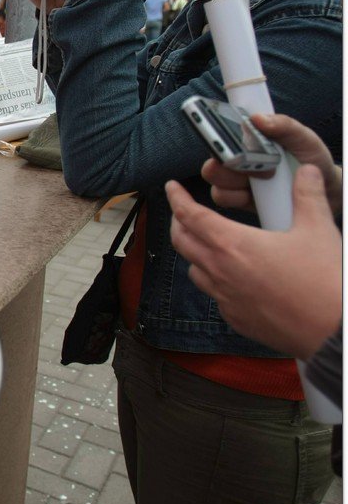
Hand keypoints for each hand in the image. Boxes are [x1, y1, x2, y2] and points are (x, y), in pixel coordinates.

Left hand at [166, 165, 342, 359]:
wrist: (332, 331)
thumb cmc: (324, 282)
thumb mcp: (317, 229)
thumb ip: (307, 196)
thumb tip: (307, 172)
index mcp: (232, 244)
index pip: (190, 215)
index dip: (177, 198)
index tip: (171, 188)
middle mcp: (220, 271)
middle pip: (182, 241)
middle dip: (178, 223)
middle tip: (184, 213)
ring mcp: (224, 297)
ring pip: (194, 270)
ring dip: (194, 253)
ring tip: (206, 243)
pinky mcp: (234, 318)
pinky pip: (213, 295)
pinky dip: (214, 281)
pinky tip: (230, 277)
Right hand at [202, 113, 341, 214]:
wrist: (325, 189)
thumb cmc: (310, 158)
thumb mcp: (303, 137)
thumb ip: (284, 125)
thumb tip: (258, 118)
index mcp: (247, 138)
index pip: (219, 131)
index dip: (214, 133)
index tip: (224, 138)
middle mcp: (236, 157)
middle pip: (211, 159)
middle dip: (226, 162)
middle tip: (251, 163)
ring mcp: (236, 180)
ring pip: (215, 181)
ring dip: (235, 182)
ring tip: (264, 179)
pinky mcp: (239, 199)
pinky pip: (224, 198)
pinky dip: (238, 197)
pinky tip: (258, 195)